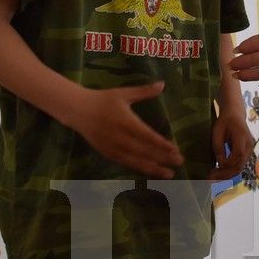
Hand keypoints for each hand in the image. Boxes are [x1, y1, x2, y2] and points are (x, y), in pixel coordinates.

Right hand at [68, 82, 183, 178]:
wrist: (78, 110)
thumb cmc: (102, 99)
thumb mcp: (123, 93)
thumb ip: (144, 91)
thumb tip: (162, 84)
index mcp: (125, 121)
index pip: (147, 136)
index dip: (162, 144)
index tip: (175, 149)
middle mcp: (120, 137)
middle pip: (144, 151)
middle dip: (163, 158)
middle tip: (180, 162)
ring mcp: (113, 148)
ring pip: (135, 161)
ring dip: (153, 168)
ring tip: (169, 174)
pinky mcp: (107, 154)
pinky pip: (126, 164)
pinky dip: (139, 168)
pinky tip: (151, 172)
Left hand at [210, 111, 252, 180]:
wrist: (235, 115)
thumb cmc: (224, 122)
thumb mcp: (217, 132)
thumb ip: (219, 147)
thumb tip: (220, 164)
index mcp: (242, 136)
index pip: (238, 154)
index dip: (227, 162)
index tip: (215, 166)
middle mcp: (249, 145)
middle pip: (240, 165)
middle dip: (225, 174)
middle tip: (211, 179)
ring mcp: (250, 150)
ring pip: (240, 168)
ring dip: (227, 175)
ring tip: (213, 179)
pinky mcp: (247, 154)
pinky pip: (239, 165)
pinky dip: (229, 172)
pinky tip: (219, 174)